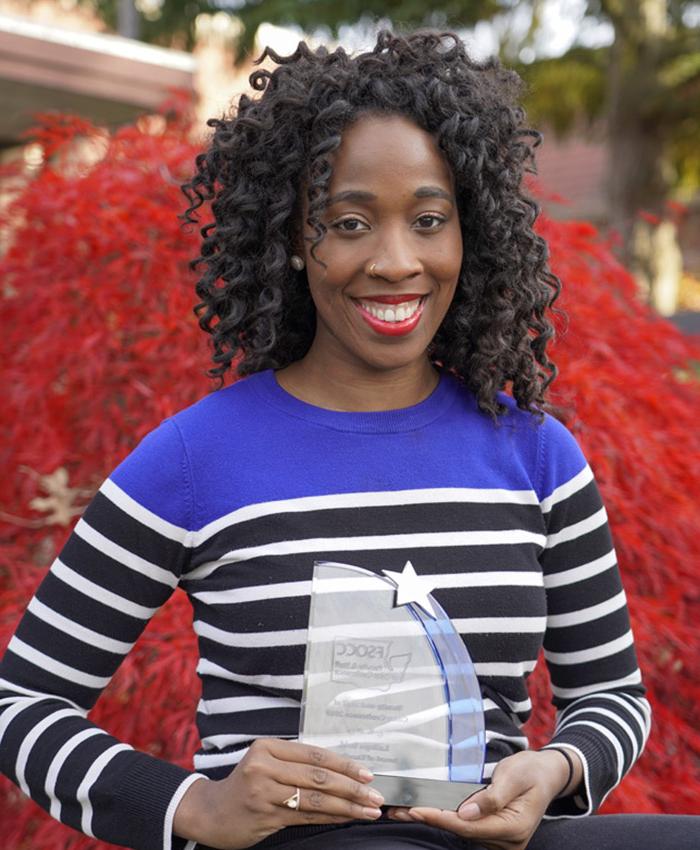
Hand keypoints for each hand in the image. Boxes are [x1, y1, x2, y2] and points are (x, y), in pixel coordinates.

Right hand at [173, 739, 383, 849]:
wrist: (210, 813)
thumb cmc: (245, 785)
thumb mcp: (265, 763)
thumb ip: (295, 762)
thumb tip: (341, 769)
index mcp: (267, 747)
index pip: (314, 754)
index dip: (343, 764)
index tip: (367, 773)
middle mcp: (264, 767)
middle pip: (317, 776)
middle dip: (351, 787)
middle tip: (376, 795)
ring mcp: (264, 793)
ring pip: (315, 799)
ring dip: (347, 806)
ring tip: (369, 810)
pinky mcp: (265, 817)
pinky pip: (305, 818)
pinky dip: (330, 818)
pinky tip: (347, 819)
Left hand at [387, 749, 579, 849]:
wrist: (549, 773)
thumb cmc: (532, 770)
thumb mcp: (513, 776)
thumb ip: (492, 796)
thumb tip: (466, 812)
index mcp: (513, 827)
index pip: (468, 826)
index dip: (439, 818)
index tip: (415, 810)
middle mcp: (506, 840)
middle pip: (460, 832)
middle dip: (428, 820)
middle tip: (397, 811)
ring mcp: (501, 840)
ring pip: (460, 832)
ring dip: (432, 820)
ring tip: (403, 810)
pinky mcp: (493, 833)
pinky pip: (465, 828)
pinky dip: (444, 818)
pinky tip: (424, 811)